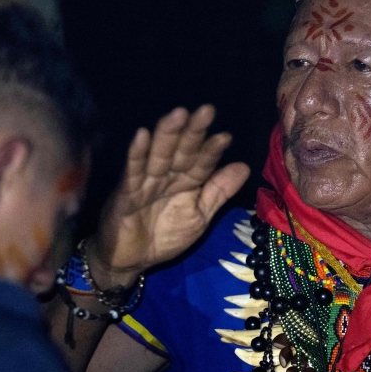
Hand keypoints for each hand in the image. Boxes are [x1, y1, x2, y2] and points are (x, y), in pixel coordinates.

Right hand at [84, 105, 249, 286]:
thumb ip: (219, 192)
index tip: (225, 137)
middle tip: (206, 111)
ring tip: (179, 114)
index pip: (201, 163)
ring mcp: (145, 182)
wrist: (130, 260)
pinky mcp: (126, 193)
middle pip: (181, 151)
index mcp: (186, 182)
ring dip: (167, 135)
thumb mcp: (199, 216)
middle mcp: (167, 177)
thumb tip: (244, 166)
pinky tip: (142, 135)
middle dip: (193, 132)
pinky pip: (132, 172)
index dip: (212, 150)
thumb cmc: (164, 236)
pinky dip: (136, 154)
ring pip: (158, 156)